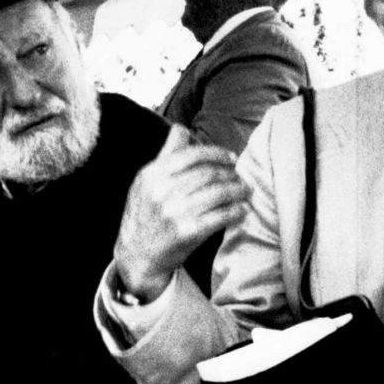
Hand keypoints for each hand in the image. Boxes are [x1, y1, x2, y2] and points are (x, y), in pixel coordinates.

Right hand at [114, 124, 250, 301]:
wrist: (137, 255)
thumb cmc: (145, 214)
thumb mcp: (145, 181)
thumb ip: (165, 154)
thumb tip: (181, 128)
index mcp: (152, 174)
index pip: (193, 154)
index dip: (217, 153)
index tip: (231, 158)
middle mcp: (162, 191)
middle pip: (209, 173)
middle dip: (231, 174)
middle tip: (241, 177)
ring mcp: (175, 212)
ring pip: (219, 192)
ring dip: (238, 190)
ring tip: (246, 191)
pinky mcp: (188, 232)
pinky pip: (221, 216)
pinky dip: (236, 211)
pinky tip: (242, 210)